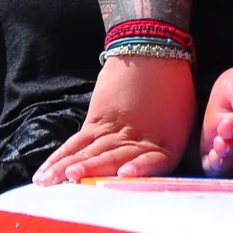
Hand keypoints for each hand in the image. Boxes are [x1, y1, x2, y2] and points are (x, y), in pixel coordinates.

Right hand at [34, 54, 193, 183]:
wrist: (155, 53)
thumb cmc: (174, 91)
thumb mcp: (182, 123)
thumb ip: (169, 153)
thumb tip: (155, 178)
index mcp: (166, 143)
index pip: (153, 160)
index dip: (139, 167)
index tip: (124, 172)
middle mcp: (137, 138)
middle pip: (113, 156)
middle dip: (93, 169)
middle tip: (72, 179)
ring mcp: (114, 129)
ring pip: (89, 150)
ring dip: (68, 166)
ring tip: (50, 180)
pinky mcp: (97, 120)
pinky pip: (77, 142)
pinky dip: (62, 157)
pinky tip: (50, 171)